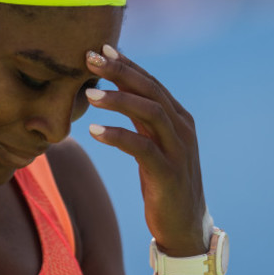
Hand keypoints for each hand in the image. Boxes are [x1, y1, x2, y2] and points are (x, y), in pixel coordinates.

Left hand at [84, 45, 206, 255]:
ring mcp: (178, 150)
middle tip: (90, 58)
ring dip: (119, 100)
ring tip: (89, 94)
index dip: (126, 63)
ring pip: (150, 113)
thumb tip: (114, 93)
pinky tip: (94, 131)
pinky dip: (118, 136)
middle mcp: (181, 128)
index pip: (150, 82)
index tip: (100, 48)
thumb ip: (139, 119)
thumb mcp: (152, 144)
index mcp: (177, 117)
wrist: (184, 226)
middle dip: (120, 71)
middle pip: (150, 90)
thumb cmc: (162, 181)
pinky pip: (142, 148)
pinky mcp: (169, 173)